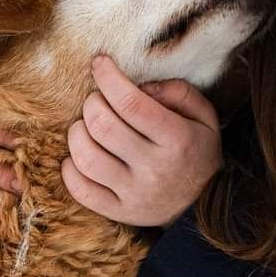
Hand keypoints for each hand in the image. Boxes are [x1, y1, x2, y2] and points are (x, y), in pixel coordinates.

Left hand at [62, 56, 221, 226]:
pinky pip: (81, 190)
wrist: (202, 206)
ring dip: (77, 133)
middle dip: (92, 103)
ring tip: (86, 126)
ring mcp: (134, 194)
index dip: (108, 78)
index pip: (131, 103)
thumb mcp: (204, 117)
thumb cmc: (196, 151)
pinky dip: (71, 168)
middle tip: (97, 100)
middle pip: (102, 126)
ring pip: (86, 157)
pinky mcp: (119, 212)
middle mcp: (154, 168)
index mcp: (177, 139)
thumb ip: (179, 92)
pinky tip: (79, 156)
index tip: (99, 64)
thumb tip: (140, 86)